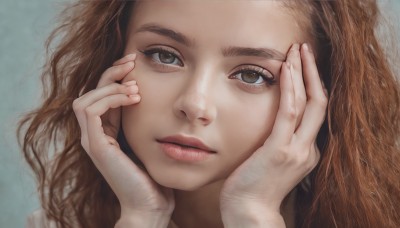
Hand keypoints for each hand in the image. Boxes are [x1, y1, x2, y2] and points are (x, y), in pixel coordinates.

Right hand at [72, 54, 173, 226]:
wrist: (151, 203)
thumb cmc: (153, 173)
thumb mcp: (147, 138)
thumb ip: (142, 119)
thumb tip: (149, 94)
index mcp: (106, 131)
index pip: (102, 95)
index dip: (116, 76)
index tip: (135, 63)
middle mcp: (95, 134)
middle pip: (91, 92)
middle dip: (111, 72)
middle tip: (132, 60)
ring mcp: (92, 141)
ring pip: (85, 99)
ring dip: (110, 86)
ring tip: (135, 86)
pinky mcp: (95, 146)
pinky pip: (91, 111)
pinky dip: (110, 98)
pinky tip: (132, 97)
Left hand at [220, 43, 326, 226]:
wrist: (249, 213)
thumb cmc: (253, 188)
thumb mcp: (270, 163)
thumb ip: (275, 143)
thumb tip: (266, 126)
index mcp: (307, 152)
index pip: (315, 112)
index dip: (311, 85)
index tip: (302, 66)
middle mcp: (308, 149)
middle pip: (319, 102)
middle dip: (313, 72)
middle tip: (303, 48)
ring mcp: (297, 150)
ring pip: (309, 102)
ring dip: (302, 73)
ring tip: (296, 50)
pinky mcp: (279, 149)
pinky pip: (289, 112)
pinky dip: (289, 88)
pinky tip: (285, 69)